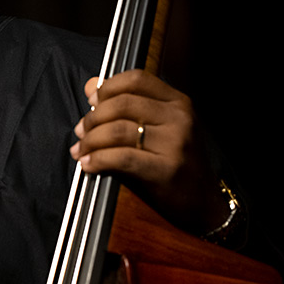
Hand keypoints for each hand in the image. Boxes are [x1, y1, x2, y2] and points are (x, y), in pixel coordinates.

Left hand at [69, 69, 228, 233]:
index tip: (91, 102)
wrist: (203, 203)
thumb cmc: (173, 164)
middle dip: (92, 118)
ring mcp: (175, 143)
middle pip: (122, 103)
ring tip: (81, 150)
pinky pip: (121, 158)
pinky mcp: (166, 169)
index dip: (107, 88)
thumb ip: (124, 105)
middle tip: (81, 132)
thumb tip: (91, 86)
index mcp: (177, 102)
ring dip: (90, 140)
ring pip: (118, 130)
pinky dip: (98, 159)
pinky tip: (89, 164)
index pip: (136, 79)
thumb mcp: (154, 128)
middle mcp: (179, 118)